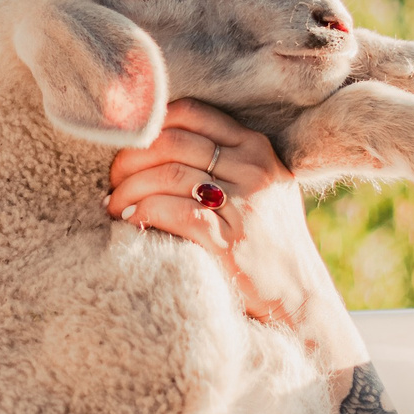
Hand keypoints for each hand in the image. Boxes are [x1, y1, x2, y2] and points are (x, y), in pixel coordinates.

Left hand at [106, 100, 361, 364]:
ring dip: (129, 189)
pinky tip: (132, 221)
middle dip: (130, 159)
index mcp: (257, 148)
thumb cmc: (269, 242)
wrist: (301, 299)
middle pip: (171, 142)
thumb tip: (158, 143)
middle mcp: (253, 169)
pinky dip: (144, 212)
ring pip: (167, 175)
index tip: (129, 148)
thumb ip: (226, 161)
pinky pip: (173, 211)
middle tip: (113, 181)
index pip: (191, 114)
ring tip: (115, 205)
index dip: (149, 126)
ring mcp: (244, 204)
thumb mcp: (262, 187)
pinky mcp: (230, 240)